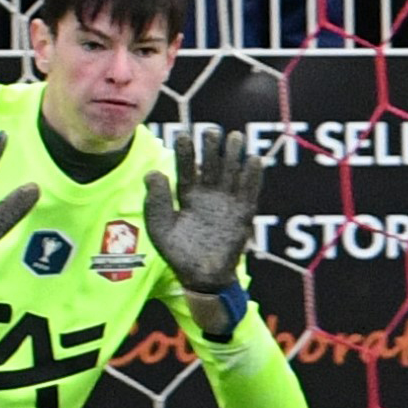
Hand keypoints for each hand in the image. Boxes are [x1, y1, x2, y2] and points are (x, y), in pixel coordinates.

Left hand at [142, 128, 263, 294]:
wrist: (201, 277)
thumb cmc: (178, 253)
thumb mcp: (160, 229)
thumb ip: (155, 203)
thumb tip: (153, 173)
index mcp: (187, 195)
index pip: (186, 169)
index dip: (185, 153)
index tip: (183, 135)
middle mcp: (208, 194)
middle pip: (210, 165)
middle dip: (211, 148)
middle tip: (212, 131)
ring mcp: (226, 203)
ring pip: (231, 173)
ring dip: (234, 156)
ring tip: (235, 137)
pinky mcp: (243, 214)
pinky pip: (249, 192)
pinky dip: (253, 177)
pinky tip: (254, 160)